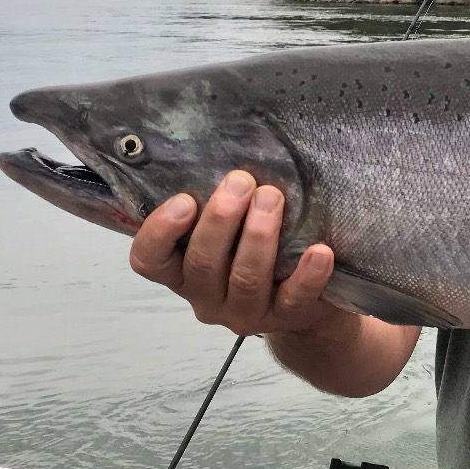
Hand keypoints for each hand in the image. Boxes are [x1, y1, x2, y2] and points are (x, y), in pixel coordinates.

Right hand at [128, 170, 345, 338]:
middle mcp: (207, 297)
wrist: (305, 302)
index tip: (185, 199)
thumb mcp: (229, 231)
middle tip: (241, 182)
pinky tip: (319, 251)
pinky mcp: (287, 318)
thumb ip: (219, 205)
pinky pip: (295, 298)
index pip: (150, 261)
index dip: (159, 232)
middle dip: (221, 220)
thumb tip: (226, 150)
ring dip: (258, 237)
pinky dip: (307, 274)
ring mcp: (246, 313)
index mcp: (182, 272)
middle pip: (203, 264)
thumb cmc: (257, 251)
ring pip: (245, 279)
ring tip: (272, 199)